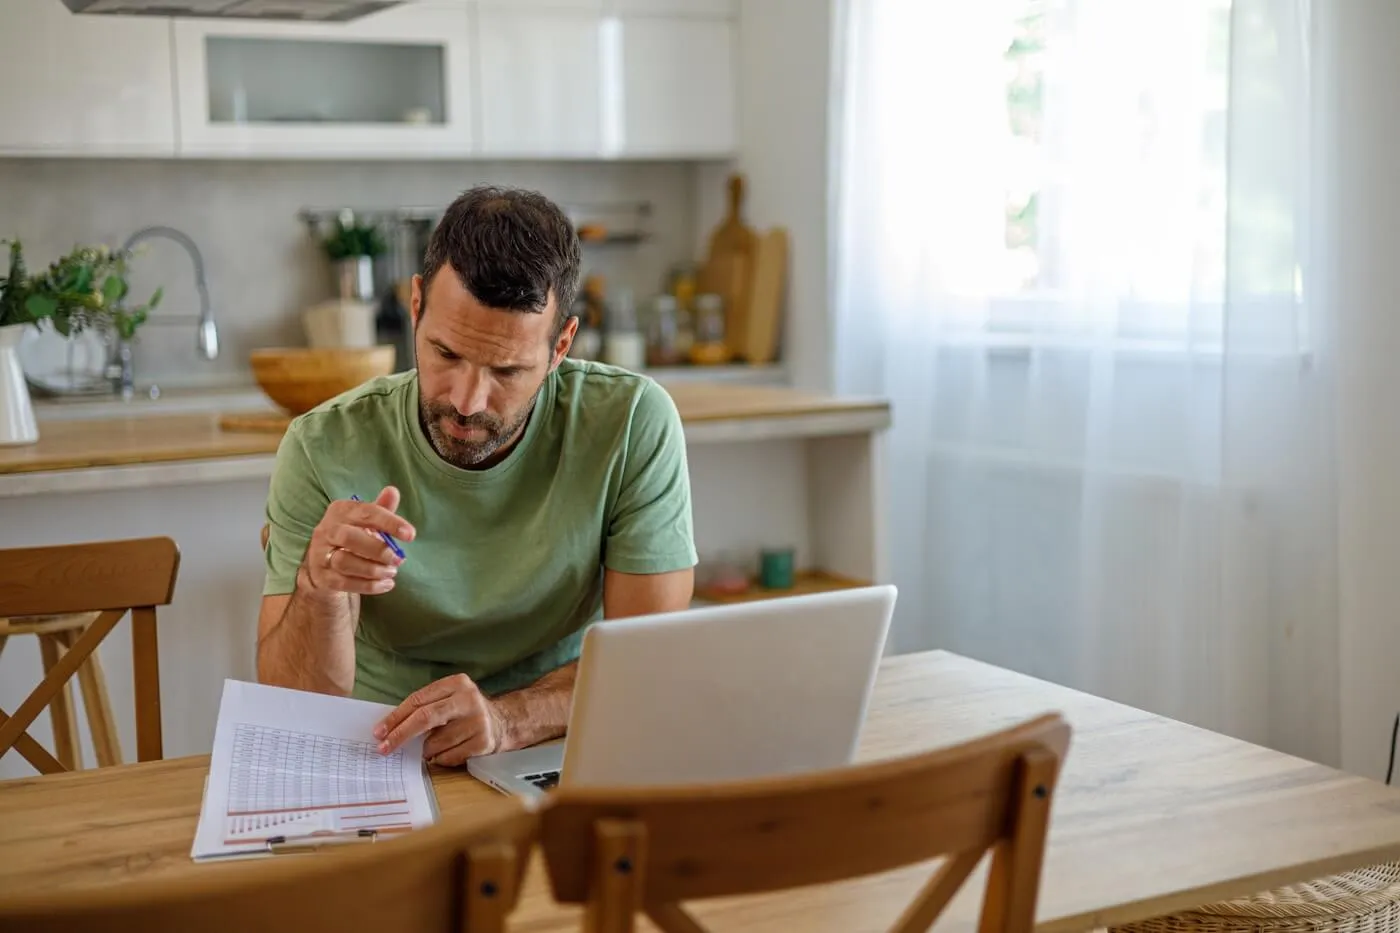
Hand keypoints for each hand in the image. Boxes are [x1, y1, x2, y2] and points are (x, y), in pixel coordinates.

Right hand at [301, 486, 414, 595]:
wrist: (325, 565)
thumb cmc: (353, 537)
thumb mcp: (366, 521)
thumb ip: (381, 509)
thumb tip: (393, 491)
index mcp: (340, 511)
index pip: (365, 513)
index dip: (389, 522)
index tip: (410, 534)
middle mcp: (326, 530)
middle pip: (348, 537)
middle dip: (377, 549)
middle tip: (398, 558)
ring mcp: (320, 554)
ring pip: (344, 562)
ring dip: (373, 570)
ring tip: (392, 572)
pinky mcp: (322, 577)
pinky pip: (344, 583)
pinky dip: (369, 586)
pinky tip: (386, 584)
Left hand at [373, 673, 507, 765]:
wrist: (503, 722)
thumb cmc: (465, 712)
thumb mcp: (448, 699)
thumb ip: (425, 707)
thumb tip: (390, 728)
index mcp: (457, 683)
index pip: (418, 700)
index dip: (395, 717)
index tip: (379, 732)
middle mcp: (469, 700)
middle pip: (425, 718)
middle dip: (400, 735)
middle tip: (384, 748)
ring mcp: (477, 722)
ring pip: (435, 742)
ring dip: (424, 750)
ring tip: (428, 748)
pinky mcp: (482, 743)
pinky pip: (448, 756)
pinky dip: (440, 758)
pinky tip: (445, 753)